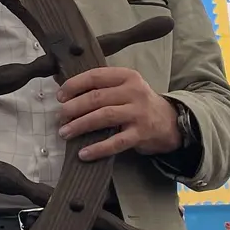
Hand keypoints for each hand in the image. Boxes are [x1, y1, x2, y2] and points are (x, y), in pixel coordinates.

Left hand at [56, 67, 179, 160]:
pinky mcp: (141, 134)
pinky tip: (83, 153)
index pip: (96, 76)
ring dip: (80, 125)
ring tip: (65, 132)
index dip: (74, 85)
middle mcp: (134, 92)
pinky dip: (97, 148)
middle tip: (60, 117)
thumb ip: (103, 87)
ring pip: (103, 117)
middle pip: (96, 97)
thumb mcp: (126, 87)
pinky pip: (115, 142)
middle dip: (73, 107)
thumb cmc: (139, 104)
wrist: (170, 122)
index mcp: (127, 77)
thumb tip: (67, 94)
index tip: (60, 96)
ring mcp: (138, 113)